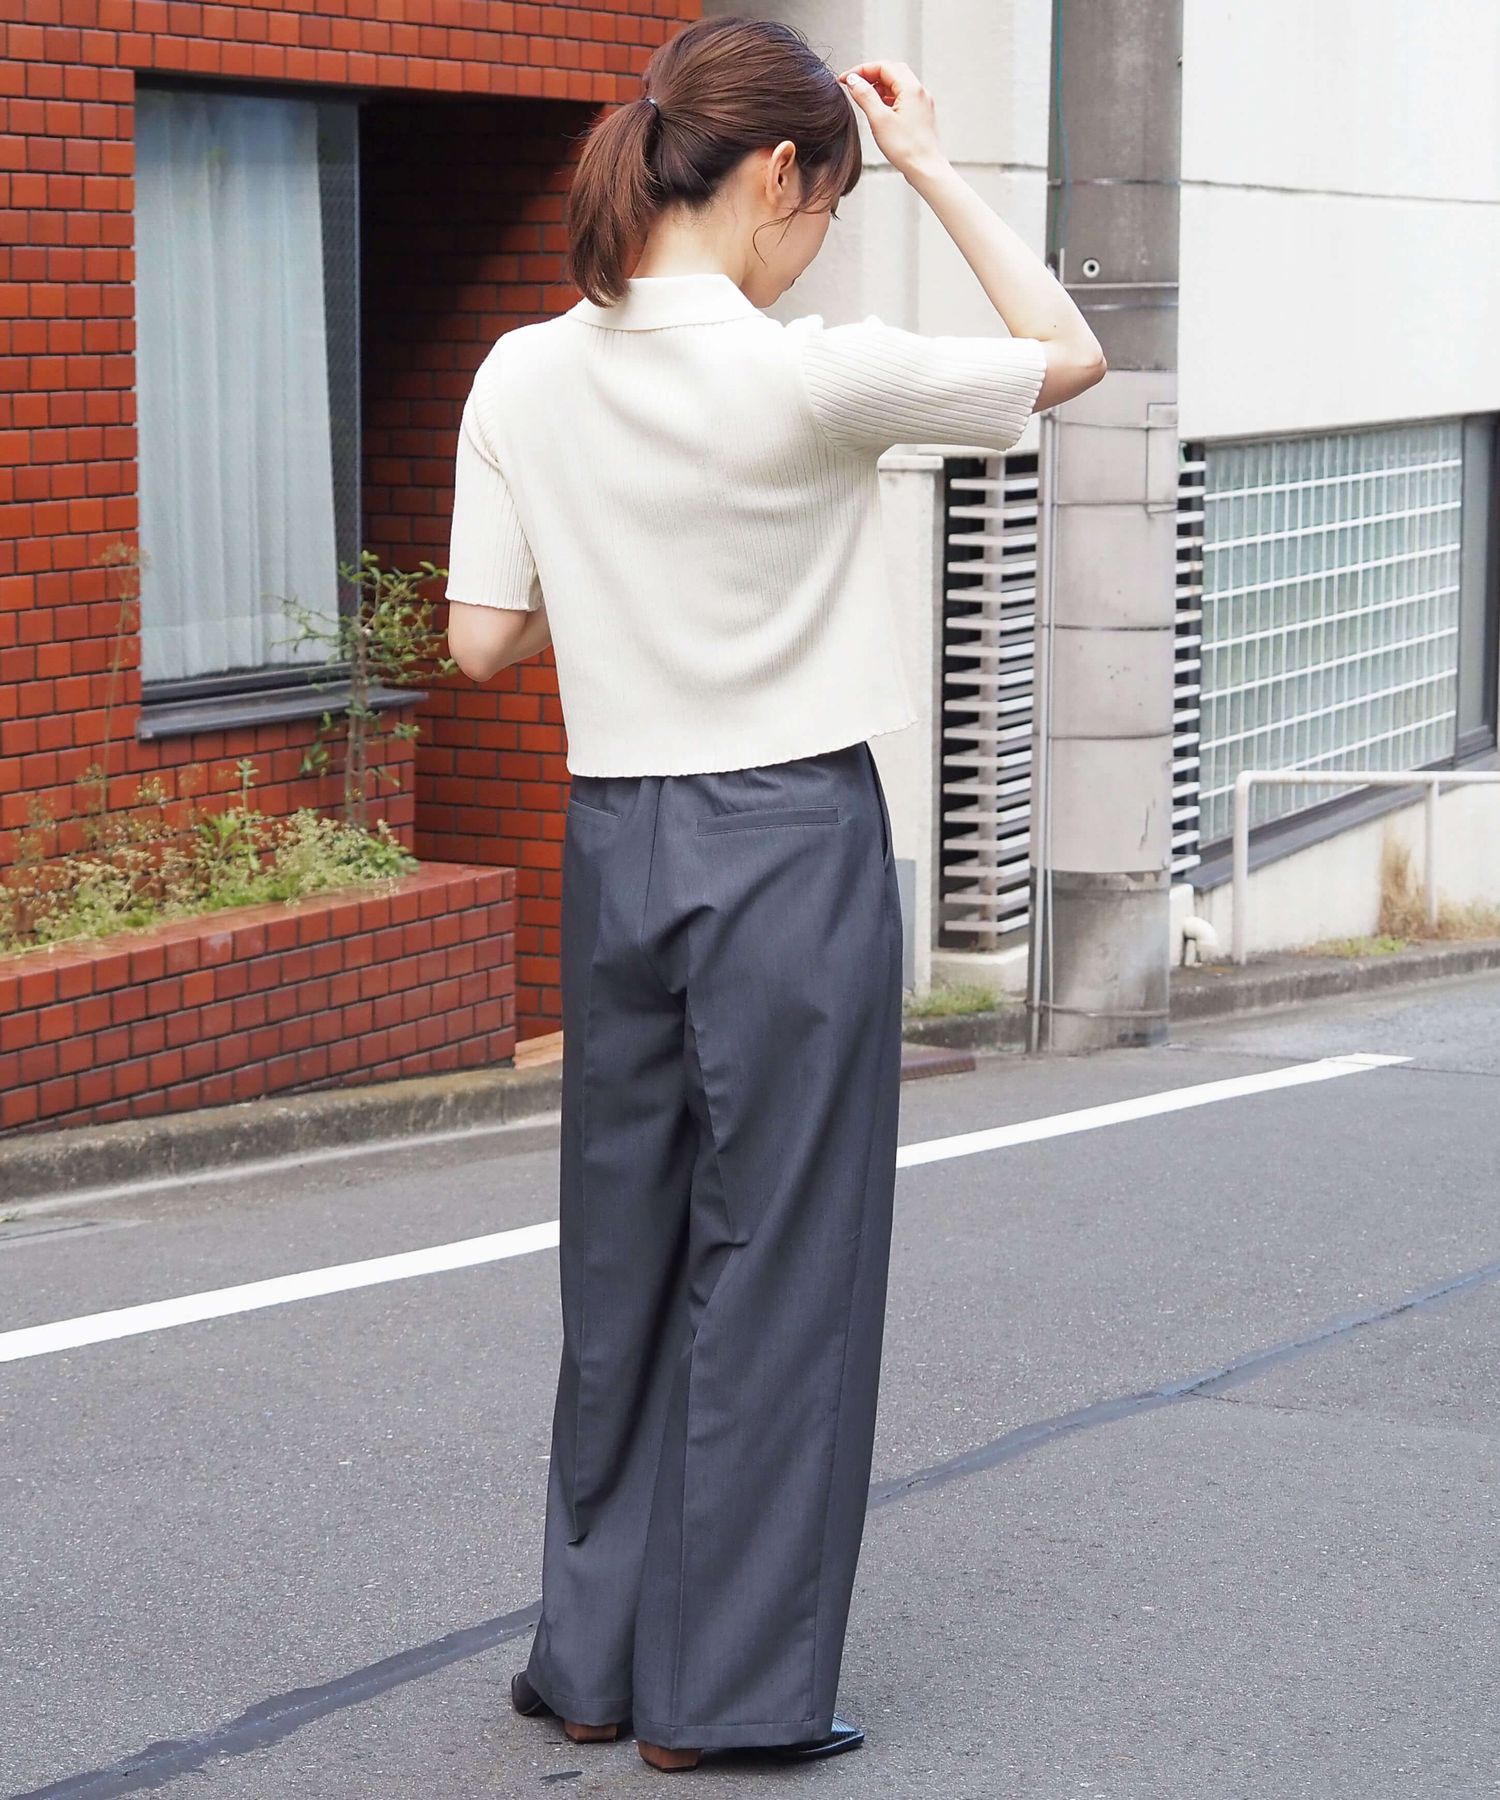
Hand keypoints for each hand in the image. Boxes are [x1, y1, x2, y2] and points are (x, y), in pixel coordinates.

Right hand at [837, 60, 948, 180]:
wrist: (926, 170)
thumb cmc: (906, 148)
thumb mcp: (879, 120)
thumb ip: (865, 96)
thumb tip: (853, 80)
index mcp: (911, 88)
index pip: (883, 66)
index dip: (861, 70)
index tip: (845, 79)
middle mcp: (919, 91)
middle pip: (891, 71)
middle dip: (870, 75)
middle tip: (853, 86)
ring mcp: (922, 102)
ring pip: (897, 84)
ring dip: (879, 87)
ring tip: (864, 99)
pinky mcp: (921, 114)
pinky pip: (902, 97)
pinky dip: (888, 98)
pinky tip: (879, 110)